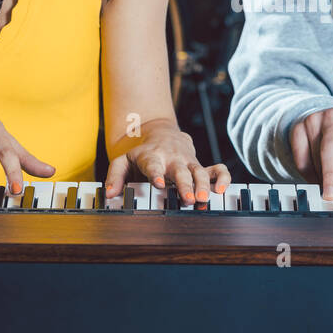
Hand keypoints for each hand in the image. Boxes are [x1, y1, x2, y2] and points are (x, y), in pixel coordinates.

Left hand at [104, 119, 230, 203]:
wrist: (160, 133)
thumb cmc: (141, 153)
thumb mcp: (123, 160)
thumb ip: (115, 176)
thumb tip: (109, 194)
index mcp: (152, 157)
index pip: (153, 165)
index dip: (156, 174)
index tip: (159, 184)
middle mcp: (172, 159)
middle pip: (180, 171)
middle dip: (185, 185)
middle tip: (189, 199)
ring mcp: (188, 161)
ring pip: (199, 171)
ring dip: (203, 185)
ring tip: (203, 200)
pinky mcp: (200, 165)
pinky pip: (218, 169)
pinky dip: (223, 177)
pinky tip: (222, 190)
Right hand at [290, 107, 332, 200]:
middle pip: (330, 148)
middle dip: (331, 174)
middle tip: (332, 195)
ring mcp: (315, 120)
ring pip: (314, 153)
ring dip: (320, 176)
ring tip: (330, 191)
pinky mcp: (299, 128)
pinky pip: (299, 154)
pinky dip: (306, 171)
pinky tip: (317, 180)